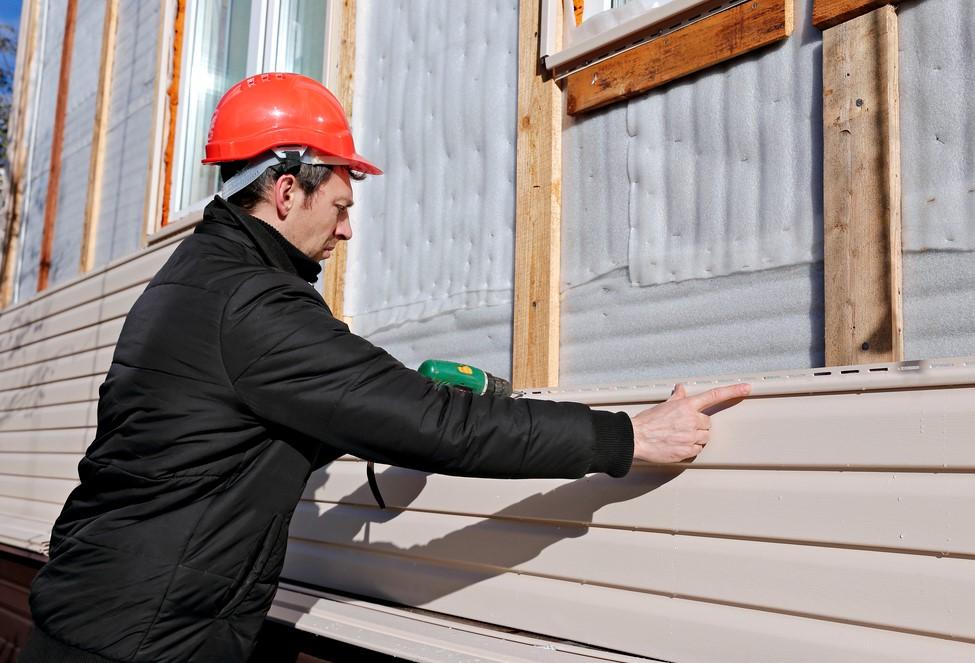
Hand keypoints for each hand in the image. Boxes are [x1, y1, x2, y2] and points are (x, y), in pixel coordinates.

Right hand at [630, 383, 750, 463]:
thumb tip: (681, 388)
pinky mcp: (688, 451)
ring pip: (704, 437)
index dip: (733, 391)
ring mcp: (691, 436)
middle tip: (683, 427)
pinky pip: (697, 449)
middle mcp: (692, 420)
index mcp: (687, 406)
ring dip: (696, 437)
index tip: (747, 388)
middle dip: (698, 425)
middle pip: (708, 423)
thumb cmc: (648, 421)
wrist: (637, 438)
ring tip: (679, 437)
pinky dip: (690, 448)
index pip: (715, 395)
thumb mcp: (663, 405)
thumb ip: (677, 397)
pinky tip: (677, 445)